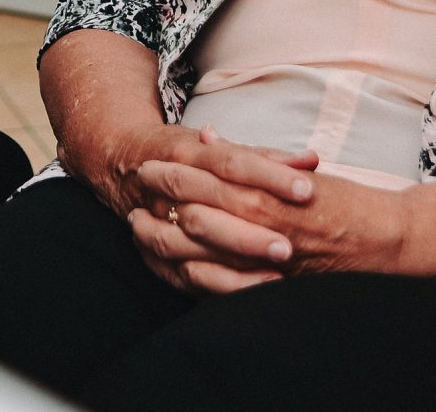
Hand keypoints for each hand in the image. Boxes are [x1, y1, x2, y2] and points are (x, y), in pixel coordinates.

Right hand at [93, 127, 320, 294]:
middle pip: (207, 208)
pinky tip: (260, 285)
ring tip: (279, 268)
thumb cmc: (187, 157)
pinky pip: (188, 276)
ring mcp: (155, 222)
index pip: (230, 162)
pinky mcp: (156, 257)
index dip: (269, 175)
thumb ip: (266, 157)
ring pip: (191, 245)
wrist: (124, 162)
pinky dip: (225, 284)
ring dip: (236, 258)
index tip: (306, 188)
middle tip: (290, 244)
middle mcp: (164, 187)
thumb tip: (311, 160)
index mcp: (184, 154)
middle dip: (249, 229)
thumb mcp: (221, 149)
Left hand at [134, 151, 408, 278]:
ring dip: (161, 237)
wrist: (386, 239)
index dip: (170, 170)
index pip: (203, 175)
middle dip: (157, 200)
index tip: (144, 163)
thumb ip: (249, 156)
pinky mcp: (269, 281)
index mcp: (264, 187)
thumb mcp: (295, 171)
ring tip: (136, 227)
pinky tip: (169, 266)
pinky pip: (217, 282)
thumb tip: (210, 137)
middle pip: (191, 208)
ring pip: (196, 246)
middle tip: (131, 192)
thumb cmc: (344, 202)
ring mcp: (261, 253)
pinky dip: (188, 273)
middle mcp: (259, 218)